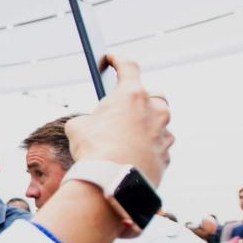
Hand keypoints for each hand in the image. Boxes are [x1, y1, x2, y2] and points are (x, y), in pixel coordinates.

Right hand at [65, 56, 172, 186]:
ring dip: (144, 127)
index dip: (117, 60)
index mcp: (131, 95)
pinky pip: (157, 146)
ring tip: (123, 140)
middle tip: (123, 109)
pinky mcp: (166, 155)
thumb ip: (88, 119)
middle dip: (140, 99)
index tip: (110, 59)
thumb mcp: (77, 127)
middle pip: (153, 95)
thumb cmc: (93, 150)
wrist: (110, 183)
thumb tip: (88, 126)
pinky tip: (129, 157)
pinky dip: (146, 148)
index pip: (128, 66)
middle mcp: (154, 110)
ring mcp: (163, 133)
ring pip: (158, 124)